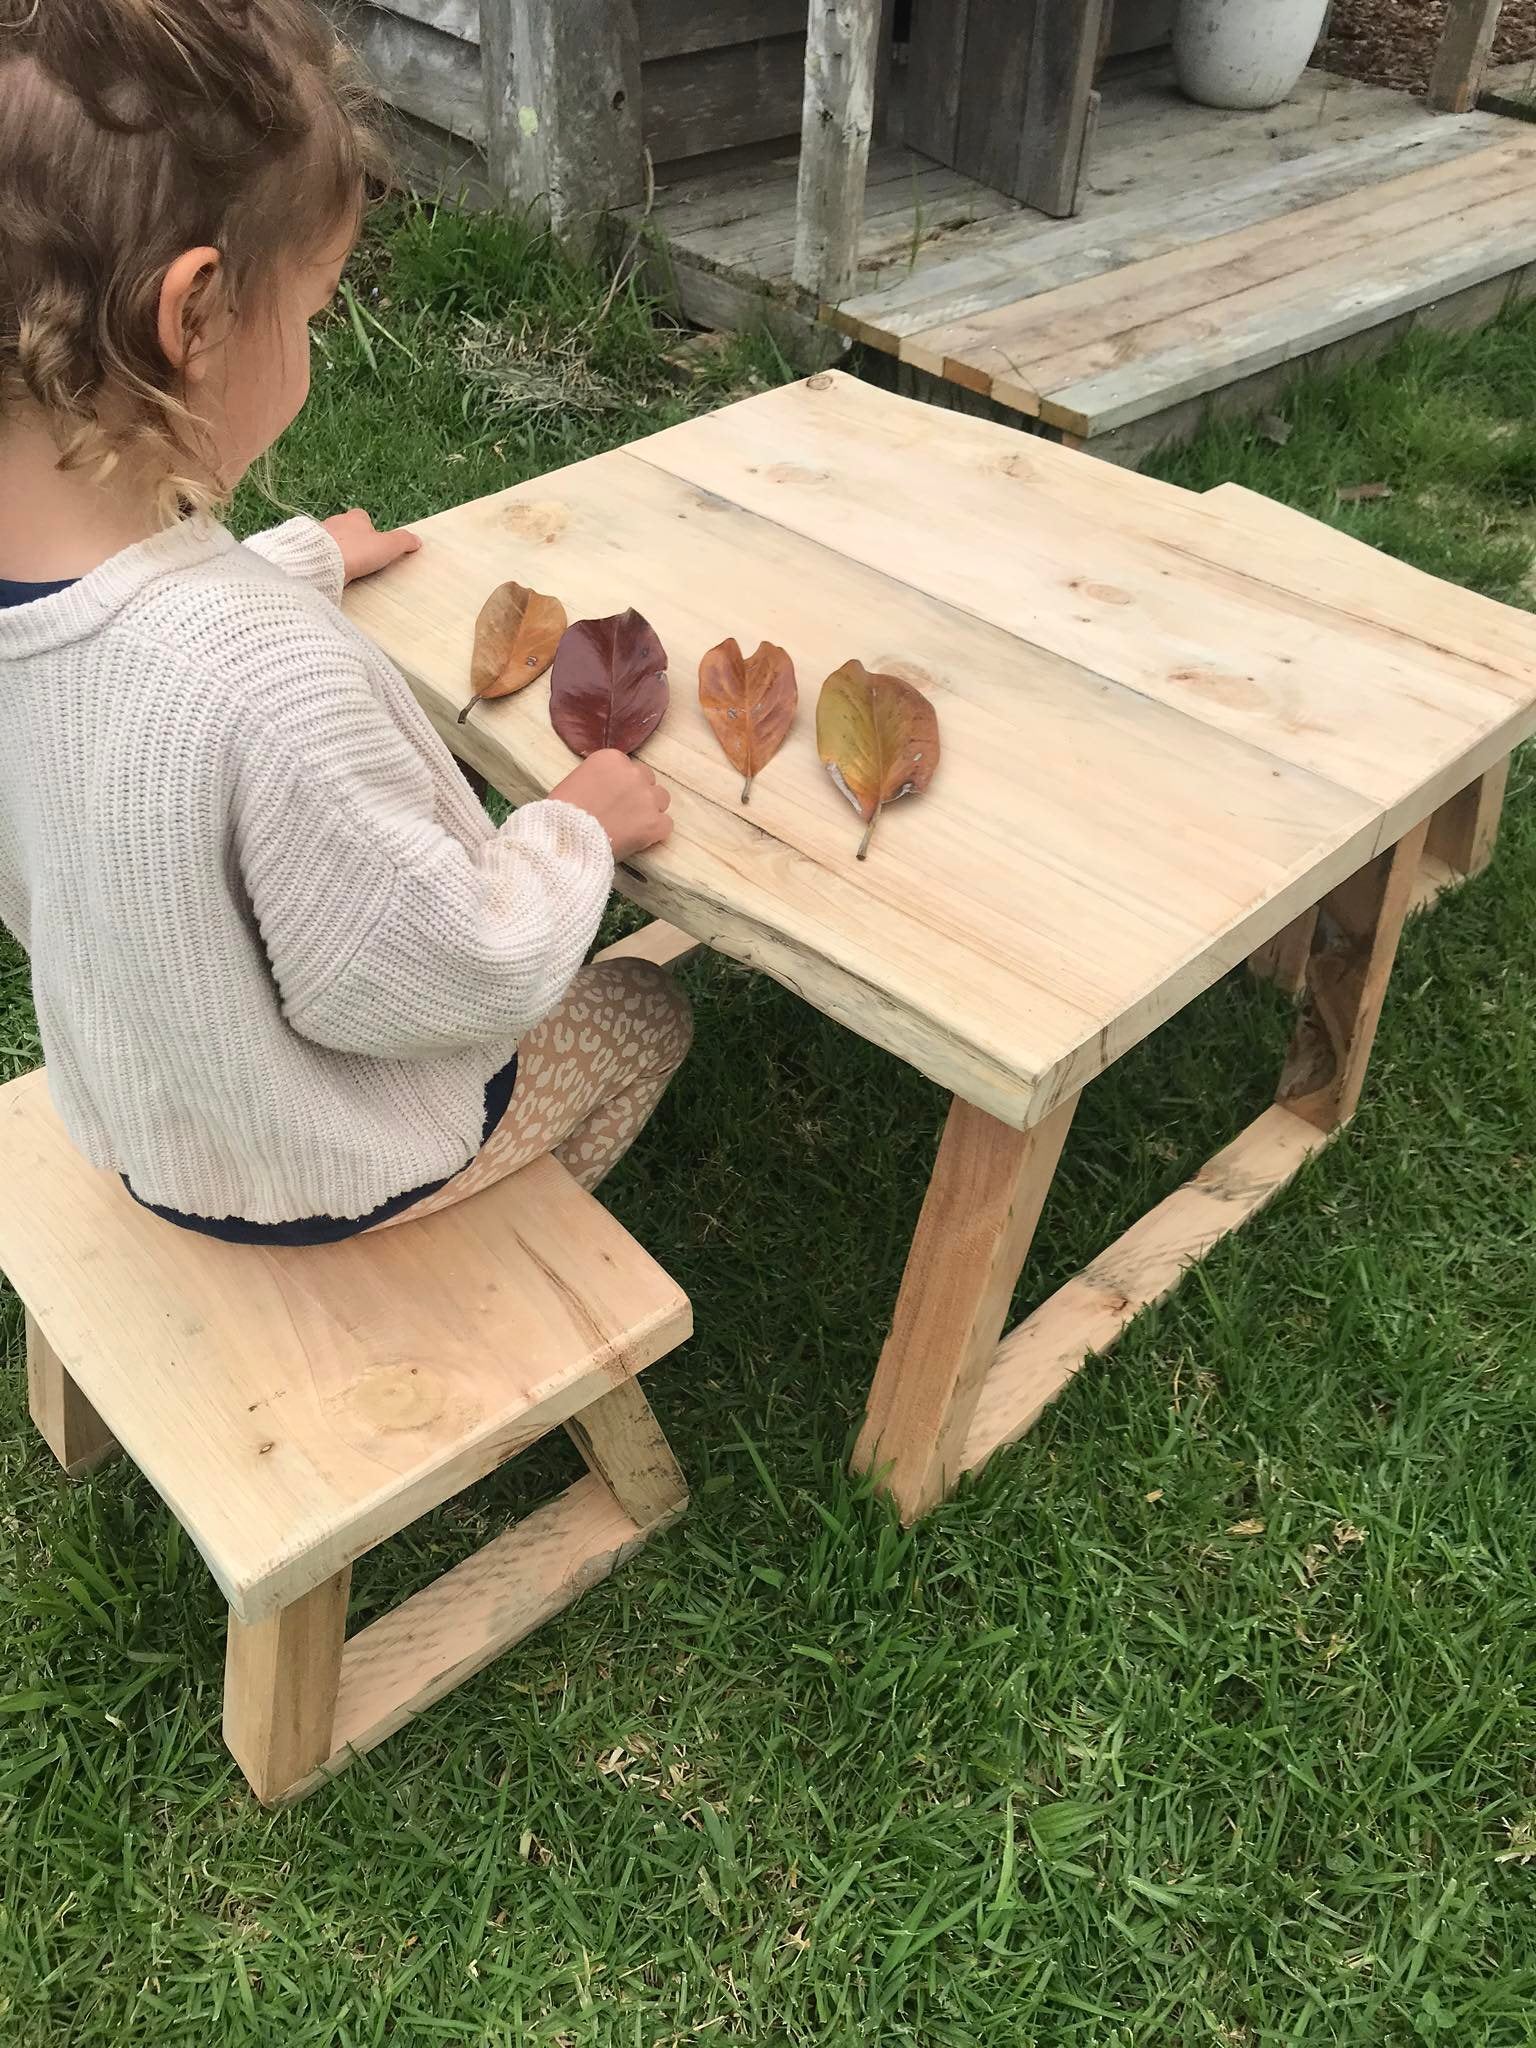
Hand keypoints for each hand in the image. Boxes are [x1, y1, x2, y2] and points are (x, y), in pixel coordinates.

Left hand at [322, 509, 419, 583]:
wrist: (321, 561)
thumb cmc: (356, 551)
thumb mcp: (387, 546)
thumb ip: (402, 541)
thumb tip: (416, 540)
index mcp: (355, 518)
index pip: (363, 518)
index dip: (370, 530)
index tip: (373, 544)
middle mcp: (336, 521)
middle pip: (346, 529)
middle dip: (352, 541)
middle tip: (360, 558)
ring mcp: (319, 534)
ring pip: (331, 540)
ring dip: (337, 550)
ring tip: (344, 567)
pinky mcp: (307, 548)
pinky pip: (318, 552)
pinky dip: (324, 559)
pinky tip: (330, 570)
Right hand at [551, 750, 672, 859]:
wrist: (566, 839)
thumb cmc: (562, 813)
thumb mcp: (577, 782)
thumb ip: (600, 779)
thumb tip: (611, 790)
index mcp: (611, 759)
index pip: (628, 767)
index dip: (621, 784)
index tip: (611, 797)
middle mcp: (633, 773)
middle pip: (647, 780)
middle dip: (638, 794)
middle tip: (623, 812)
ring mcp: (647, 798)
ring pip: (661, 799)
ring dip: (650, 810)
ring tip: (632, 827)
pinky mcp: (655, 823)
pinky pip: (665, 824)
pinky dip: (654, 833)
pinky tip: (639, 840)